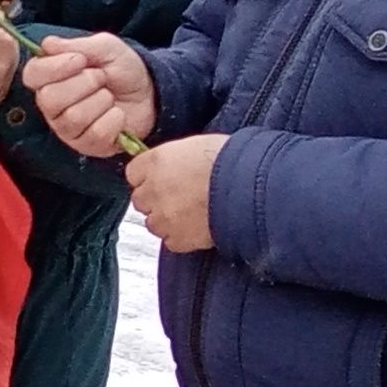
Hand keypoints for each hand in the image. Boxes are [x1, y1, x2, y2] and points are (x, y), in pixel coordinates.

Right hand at [25, 33, 156, 157]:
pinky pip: (95, 134)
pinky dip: (113, 119)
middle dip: (84, 84)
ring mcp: (67, 129)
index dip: (55, 67)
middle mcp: (52, 105)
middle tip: (101, 79)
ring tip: (110, 96)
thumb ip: (77, 45)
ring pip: (73, 117)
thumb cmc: (123, 69)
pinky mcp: (86, 146)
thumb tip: (47, 45)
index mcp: (50, 77)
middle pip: (50, 99)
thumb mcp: (105, 47)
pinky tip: (116, 114)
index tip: (81, 60)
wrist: (150, 93)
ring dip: (101, 101)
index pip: (33, 75)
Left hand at [126, 134, 225, 252]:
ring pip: (153, 223)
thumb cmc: (233, 160)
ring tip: (193, 212)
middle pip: (141, 200)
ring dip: (168, 219)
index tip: (162, 178)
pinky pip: (171, 240)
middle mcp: (153, 189)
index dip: (150, 177)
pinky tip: (199, 226)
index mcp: (156, 161)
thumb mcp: (198, 146)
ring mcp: (163, 216)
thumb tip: (174, 165)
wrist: (252, 187)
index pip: (134, 173)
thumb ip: (176, 158)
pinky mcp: (177, 238)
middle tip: (181, 196)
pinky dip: (182, 237)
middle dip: (157, 200)